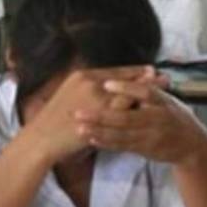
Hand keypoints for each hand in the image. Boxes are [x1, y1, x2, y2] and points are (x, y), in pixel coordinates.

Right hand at [20, 66, 157, 163]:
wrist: (41, 138)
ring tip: (164, 90)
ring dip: (148, 90)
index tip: (149, 69)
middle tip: (163, 75)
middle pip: (123, 79)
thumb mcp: (69, 96)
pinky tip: (153, 111)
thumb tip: (100, 89)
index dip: (132, 71)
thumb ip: (86, 91)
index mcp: (81, 77)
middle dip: (144, 77)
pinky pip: (125, 111)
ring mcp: (96, 99)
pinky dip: (140, 109)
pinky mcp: (100, 116)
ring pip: (128, 93)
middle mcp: (90, 83)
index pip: (113, 72)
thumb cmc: (52, 121)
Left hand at [74, 75, 206, 166]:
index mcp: (163, 103)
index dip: (127, 87)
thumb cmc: (174, 116)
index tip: (106, 83)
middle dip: (101, 116)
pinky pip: (123, 145)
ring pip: (122, 134)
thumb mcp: (166, 100)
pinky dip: (107, 142)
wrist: (192, 146)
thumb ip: (149, 88)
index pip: (145, 92)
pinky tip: (91, 139)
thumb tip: (141, 71)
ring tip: (80, 127)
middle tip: (78, 113)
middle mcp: (157, 120)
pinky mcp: (146, 149)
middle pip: (126, 117)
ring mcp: (151, 137)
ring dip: (99, 131)